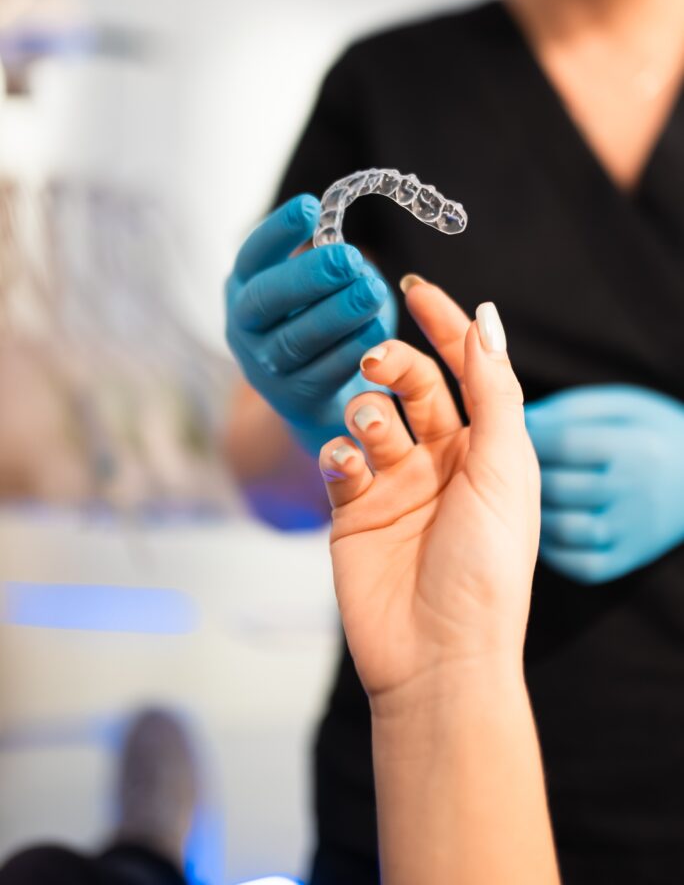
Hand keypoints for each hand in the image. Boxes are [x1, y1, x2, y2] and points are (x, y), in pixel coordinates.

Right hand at [226, 195, 396, 454]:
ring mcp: (265, 368)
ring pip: (296, 340)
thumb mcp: (316, 288)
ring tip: (373, 293)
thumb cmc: (320, 322)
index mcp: (244, 288)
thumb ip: (329, 265)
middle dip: (309, 276)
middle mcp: (244, 328)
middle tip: (350, 258)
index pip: (252, 255)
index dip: (278, 231)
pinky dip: (351, 350)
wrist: (319, 396)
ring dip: (336, 314)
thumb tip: (355, 259)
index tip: (311, 206)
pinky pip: (323, 373)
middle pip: (266, 299)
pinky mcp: (294, 400)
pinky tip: (378, 332)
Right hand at [319, 283, 539, 707]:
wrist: (436, 657)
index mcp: (487, 449)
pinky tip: (347, 472)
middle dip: (394, 362)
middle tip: (376, 361)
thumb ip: (496, 391)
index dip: (446, 325)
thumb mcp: (505, 471)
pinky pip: (336, 459)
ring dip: (366, 411)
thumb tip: (488, 320)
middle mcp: (441, 461)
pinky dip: (337, 453)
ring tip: (371, 434)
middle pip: (412, 384)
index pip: (467, 369)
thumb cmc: (484, 569)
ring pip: (369, 415)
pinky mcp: (352, 509)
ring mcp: (394, 484)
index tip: (415, 288)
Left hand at [525, 385, 683, 583]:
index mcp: (636, 447)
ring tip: (521, 497)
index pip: (566, 442)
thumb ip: (570, 409)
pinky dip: (553, 551)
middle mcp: (638, 492)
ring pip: (565, 529)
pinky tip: (541, 528)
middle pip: (560, 486)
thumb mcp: (621, 406)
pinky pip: (581, 565)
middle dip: (524, 474)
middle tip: (505, 466)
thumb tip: (519, 420)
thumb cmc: (650, 431)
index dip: (529, 437)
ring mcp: (635, 531)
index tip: (508, 433)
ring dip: (533, 513)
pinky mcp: (630, 559)